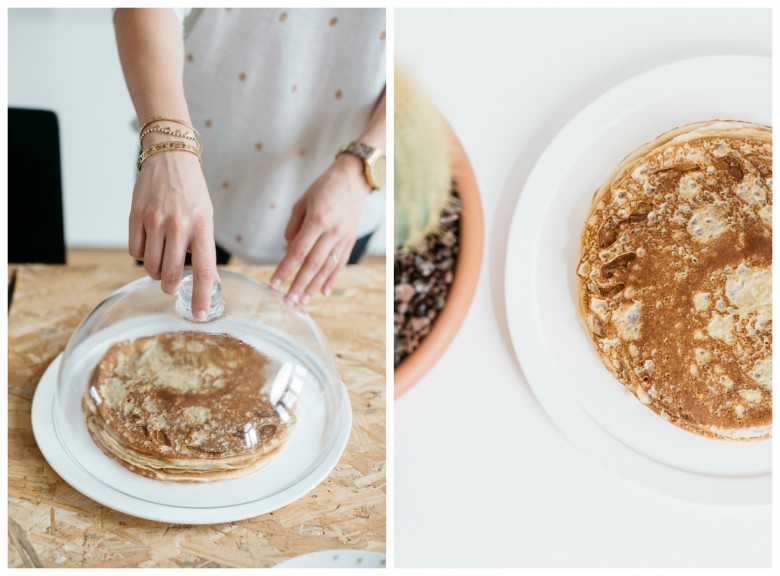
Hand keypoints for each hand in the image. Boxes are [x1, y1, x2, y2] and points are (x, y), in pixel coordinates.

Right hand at [129, 146, 216, 319]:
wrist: (170, 157)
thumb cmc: (192, 191)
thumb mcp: (206, 217)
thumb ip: (203, 247)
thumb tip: (206, 280)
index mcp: (202, 226)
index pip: (204, 270)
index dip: (201, 296)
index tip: (201, 315)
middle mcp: (178, 225)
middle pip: (171, 274)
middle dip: (171, 287)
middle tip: (171, 287)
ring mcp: (155, 221)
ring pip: (150, 266)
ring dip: (155, 273)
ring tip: (161, 263)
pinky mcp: (135, 217)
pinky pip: (135, 251)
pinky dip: (141, 256)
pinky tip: (149, 246)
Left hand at [271, 154, 369, 302]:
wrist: (354, 179)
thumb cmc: (324, 188)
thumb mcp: (302, 202)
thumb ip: (293, 227)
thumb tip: (289, 250)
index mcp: (317, 220)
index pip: (298, 251)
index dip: (285, 269)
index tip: (274, 283)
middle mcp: (332, 232)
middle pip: (312, 264)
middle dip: (299, 284)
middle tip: (288, 301)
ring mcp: (343, 238)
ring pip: (327, 268)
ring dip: (314, 287)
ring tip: (303, 301)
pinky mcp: (350, 241)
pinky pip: (340, 264)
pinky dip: (332, 280)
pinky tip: (323, 292)